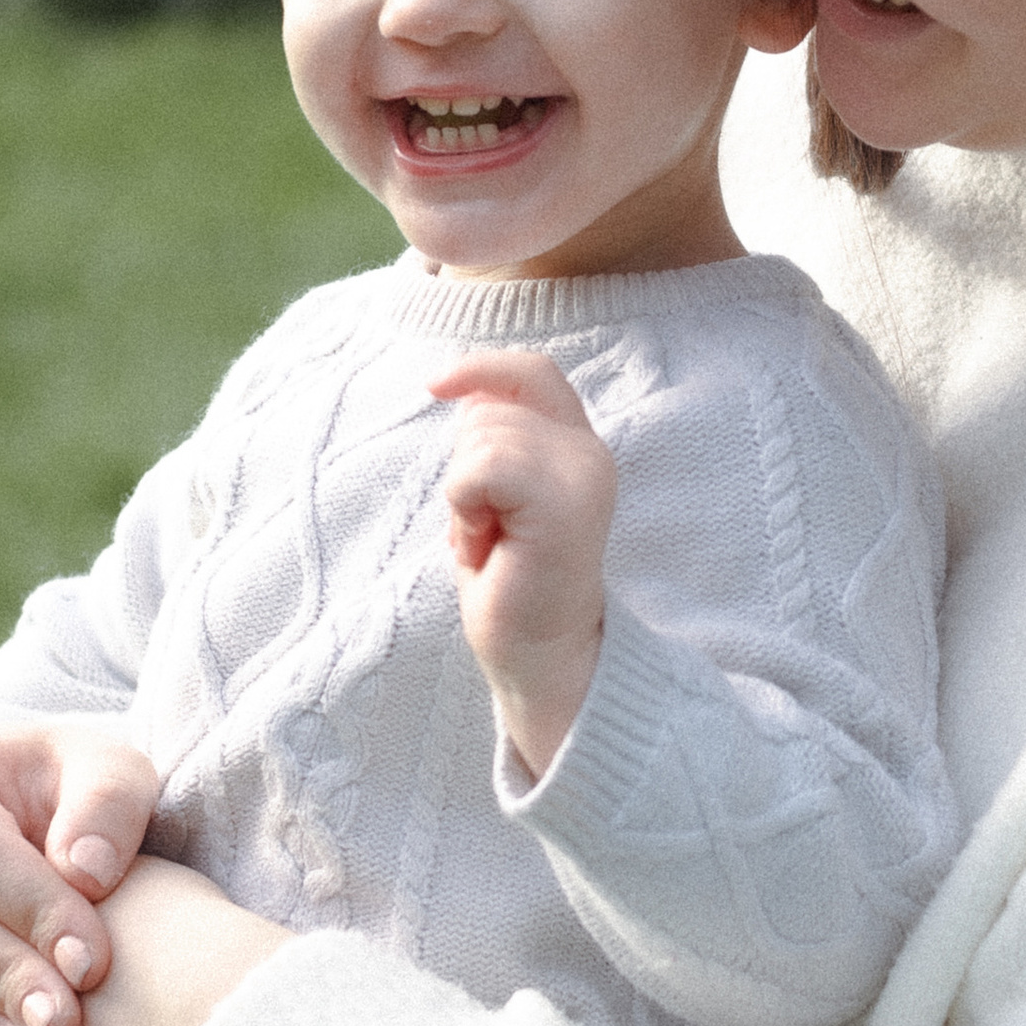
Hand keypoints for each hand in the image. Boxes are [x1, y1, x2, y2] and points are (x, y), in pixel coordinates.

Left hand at [429, 349, 616, 779]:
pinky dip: (465, 510)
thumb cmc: (512, 582)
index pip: (534, 372)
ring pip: (481, 440)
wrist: (541, 657)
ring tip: (492, 543)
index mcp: (579, 446)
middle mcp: (590, 453)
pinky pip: (480, 470)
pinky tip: (487, 549)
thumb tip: (465, 393)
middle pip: (488, 412)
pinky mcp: (563, 504)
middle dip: (464, 470)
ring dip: (464, 499)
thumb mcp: (500, 497)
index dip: (483, 368)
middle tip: (489, 530)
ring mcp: (581, 476)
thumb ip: (499, 442)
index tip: (436, 386)